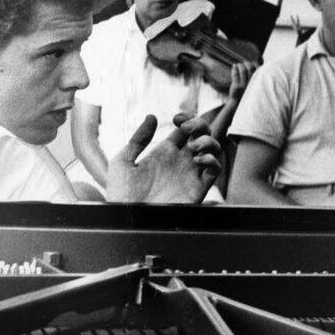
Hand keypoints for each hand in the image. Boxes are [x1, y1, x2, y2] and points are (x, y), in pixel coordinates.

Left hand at [106, 114, 220, 203]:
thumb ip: (137, 139)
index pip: (184, 129)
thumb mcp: (122, 162)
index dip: (186, 118)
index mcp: (164, 153)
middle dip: (200, 125)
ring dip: (208, 142)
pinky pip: (215, 171)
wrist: (126, 218)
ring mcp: (189, 174)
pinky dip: (213, 160)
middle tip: (187, 128)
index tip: (177, 118)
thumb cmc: (120, 194)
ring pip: (213, 150)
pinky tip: (198, 159)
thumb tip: (152, 116)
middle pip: (202, 135)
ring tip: (192, 146)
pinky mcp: (196, 189)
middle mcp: (179, 162)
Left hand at [227, 61, 257, 102]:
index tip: (252, 62)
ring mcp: (244, 85)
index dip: (255, 63)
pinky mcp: (236, 87)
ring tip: (238, 64)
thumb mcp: (254, 85)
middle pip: (250, 68)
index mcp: (258, 83)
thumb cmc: (247, 92)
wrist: (238, 104)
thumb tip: (259, 61)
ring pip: (243, 71)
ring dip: (240, 65)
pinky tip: (234, 66)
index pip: (259, 69)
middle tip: (244, 63)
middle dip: (247, 63)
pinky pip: (235, 74)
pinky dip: (234, 68)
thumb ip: (257, 76)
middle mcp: (252, 84)